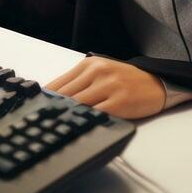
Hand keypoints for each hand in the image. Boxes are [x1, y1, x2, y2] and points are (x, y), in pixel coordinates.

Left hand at [46, 56, 165, 118]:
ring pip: (78, 105)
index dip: (45, 100)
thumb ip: (78, 83)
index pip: (59, 83)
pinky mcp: (119, 102)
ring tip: (55, 128)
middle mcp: (98, 72)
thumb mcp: (100, 73)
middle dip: (52, 110)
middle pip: (65, 95)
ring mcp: (108, 86)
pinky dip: (84, 122)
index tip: (36, 111)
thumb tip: (52, 99)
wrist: (155, 83)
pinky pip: (96, 114)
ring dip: (65, 117)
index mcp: (89, 65)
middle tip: (41, 124)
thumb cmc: (125, 80)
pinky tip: (78, 128)